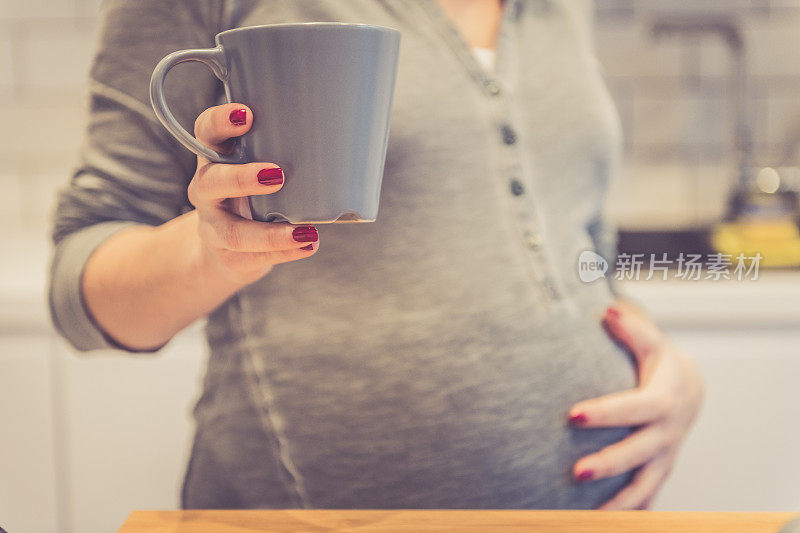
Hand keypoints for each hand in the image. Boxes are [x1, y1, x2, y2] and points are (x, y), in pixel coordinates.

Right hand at [189, 103, 318, 284]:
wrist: (224, 250)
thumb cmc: (253, 194)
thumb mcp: (257, 166)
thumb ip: (281, 151)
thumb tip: (344, 134)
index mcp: (215, 158)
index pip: (206, 133)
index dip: (220, 122)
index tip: (247, 114)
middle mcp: (206, 190)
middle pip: (210, 182)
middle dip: (241, 178)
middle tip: (278, 175)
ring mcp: (214, 227)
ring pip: (233, 232)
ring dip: (270, 233)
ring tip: (307, 231)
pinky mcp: (229, 256)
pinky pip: (254, 257)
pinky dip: (285, 252)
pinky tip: (308, 245)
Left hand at [568, 302, 704, 509]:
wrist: (687, 387)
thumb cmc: (658, 361)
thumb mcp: (651, 341)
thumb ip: (631, 327)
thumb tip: (608, 311)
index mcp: (665, 398)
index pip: (637, 407)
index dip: (607, 413)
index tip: (572, 415)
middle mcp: (668, 431)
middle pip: (641, 452)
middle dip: (610, 463)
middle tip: (576, 473)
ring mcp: (665, 454)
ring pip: (647, 483)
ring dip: (621, 501)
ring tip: (589, 515)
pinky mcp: (658, 468)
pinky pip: (646, 495)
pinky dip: (630, 512)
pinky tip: (601, 522)